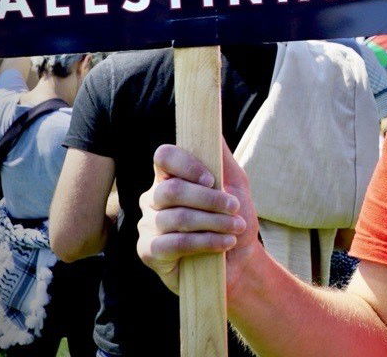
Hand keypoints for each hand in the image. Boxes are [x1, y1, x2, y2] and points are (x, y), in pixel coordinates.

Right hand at [137, 139, 258, 294]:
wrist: (239, 262)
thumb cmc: (234, 219)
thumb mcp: (235, 184)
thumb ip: (220, 156)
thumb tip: (212, 124)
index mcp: (170, 177)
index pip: (163, 156)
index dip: (186, 165)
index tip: (212, 180)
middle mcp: (153, 198)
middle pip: (171, 190)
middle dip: (209, 200)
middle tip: (235, 208)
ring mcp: (147, 225)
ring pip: (176, 218)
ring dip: (213, 223)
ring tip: (235, 228)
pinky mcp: (148, 252)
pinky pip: (173, 243)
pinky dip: (205, 242)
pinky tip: (224, 244)